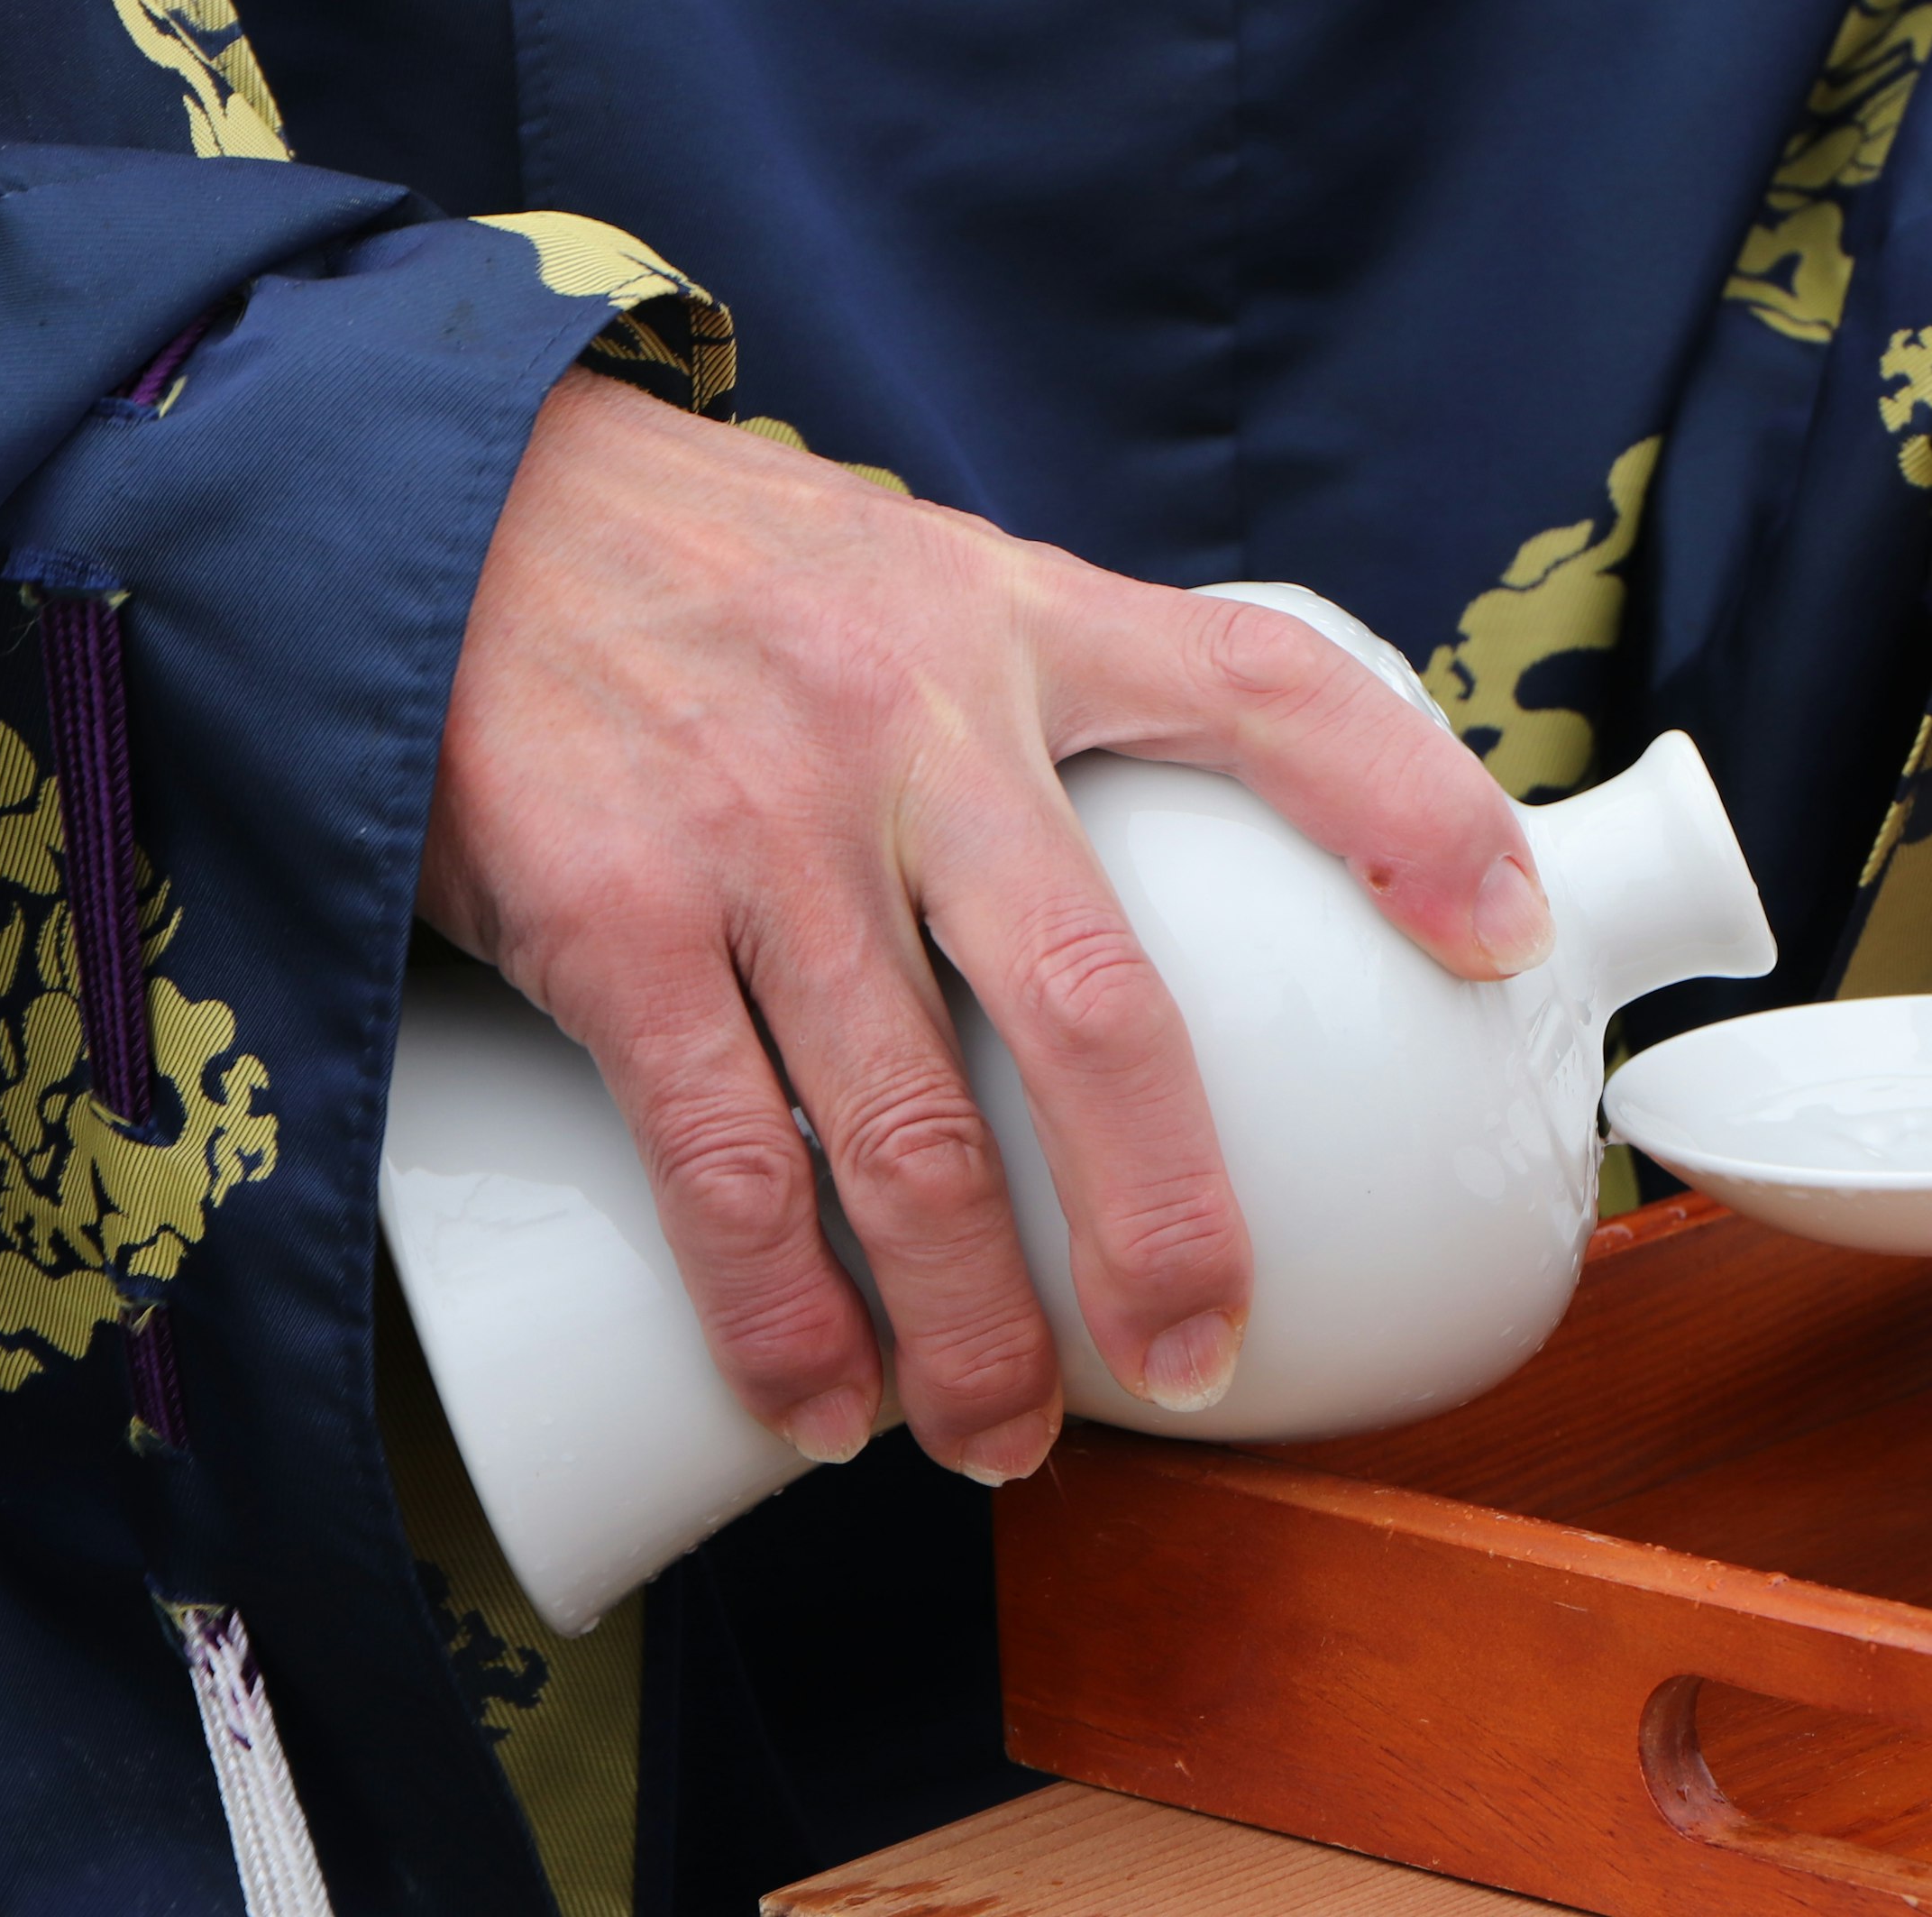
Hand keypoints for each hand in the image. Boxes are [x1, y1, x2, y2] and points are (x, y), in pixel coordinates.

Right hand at [418, 374, 1551, 1481]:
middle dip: (1168, 1215)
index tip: (1504, 938)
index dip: (1407, 809)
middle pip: (1102, 1004)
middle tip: (1200, 1357)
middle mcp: (917, 721)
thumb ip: (1040, 699)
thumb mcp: (914, 578)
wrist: (427, 496)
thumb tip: (1168, 873)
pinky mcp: (610, 908)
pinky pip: (726, 1153)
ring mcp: (764, 823)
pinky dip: (783, 1307)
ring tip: (1004, 1436)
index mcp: (1021, 624)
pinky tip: (819, 1400)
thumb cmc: (707, 571)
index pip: (1267, 691)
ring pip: (914, 1128)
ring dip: (975, 1321)